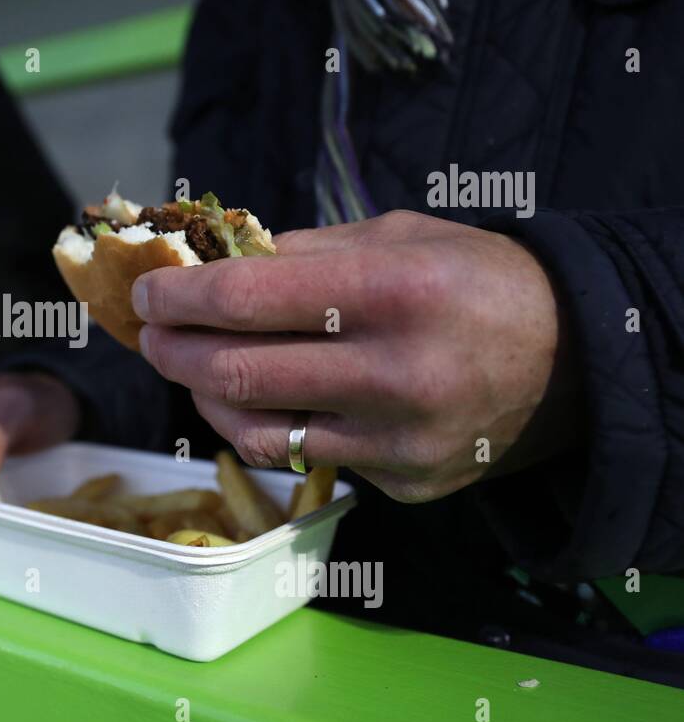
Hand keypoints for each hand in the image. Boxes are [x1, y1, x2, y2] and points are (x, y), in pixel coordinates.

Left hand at [132, 210, 580, 502]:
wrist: (575, 360)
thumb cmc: (476, 281)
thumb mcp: (397, 237)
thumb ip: (302, 253)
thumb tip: (212, 266)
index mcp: (392, 291)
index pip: (247, 299)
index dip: (180, 298)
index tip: (147, 293)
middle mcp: (395, 374)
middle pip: (239, 374)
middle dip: (174, 352)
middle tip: (150, 334)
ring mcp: (399, 441)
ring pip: (257, 432)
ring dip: (204, 398)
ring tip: (189, 368)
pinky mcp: (403, 484)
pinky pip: (304, 459)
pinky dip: (263, 429)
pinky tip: (250, 403)